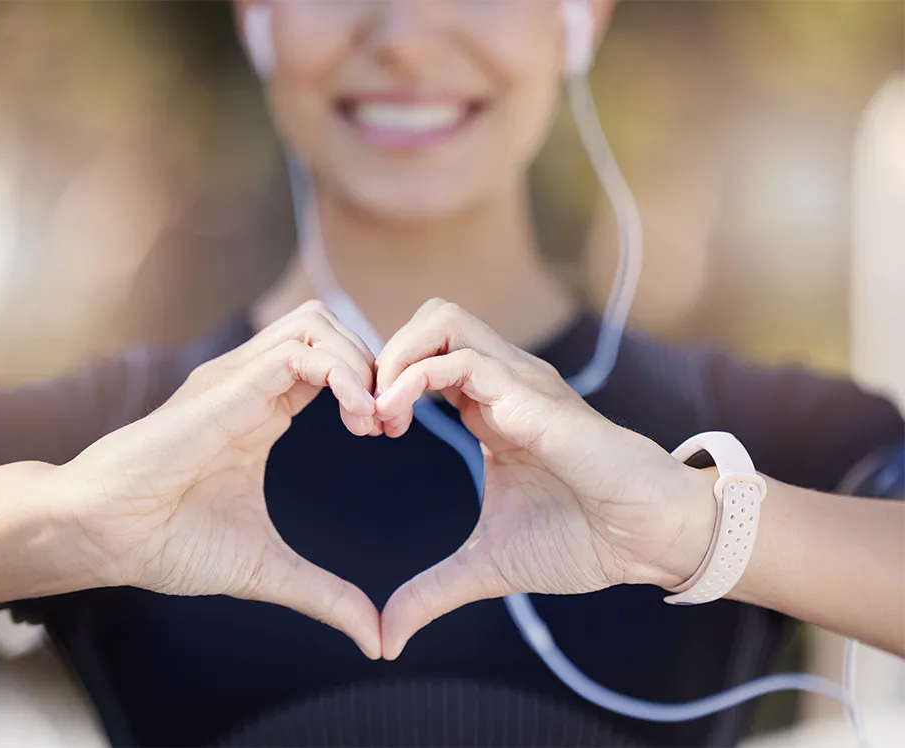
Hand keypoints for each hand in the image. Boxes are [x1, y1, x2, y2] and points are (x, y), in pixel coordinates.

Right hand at [54, 301, 382, 657]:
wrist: (101, 538)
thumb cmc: (168, 543)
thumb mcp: (267, 568)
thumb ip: (326, 594)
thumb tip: (377, 640)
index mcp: (262, 409)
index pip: (330, 361)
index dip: (370, 385)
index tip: (389, 434)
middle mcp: (250, 383)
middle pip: (328, 325)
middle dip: (374, 363)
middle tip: (389, 422)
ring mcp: (235, 379)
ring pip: (316, 323)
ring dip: (360, 362)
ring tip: (372, 419)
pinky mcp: (223, 388)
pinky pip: (296, 353)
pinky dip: (341, 373)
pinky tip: (357, 417)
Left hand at [373, 300, 715, 658]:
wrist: (649, 541)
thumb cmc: (583, 540)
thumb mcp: (487, 565)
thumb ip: (433, 590)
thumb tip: (386, 637)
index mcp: (490, 409)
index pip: (426, 358)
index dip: (386, 385)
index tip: (368, 432)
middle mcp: (503, 383)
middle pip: (429, 319)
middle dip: (384, 357)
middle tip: (368, 416)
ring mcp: (519, 382)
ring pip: (441, 319)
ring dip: (395, 358)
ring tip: (380, 415)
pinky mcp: (533, 397)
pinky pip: (461, 360)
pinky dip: (415, 378)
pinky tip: (397, 420)